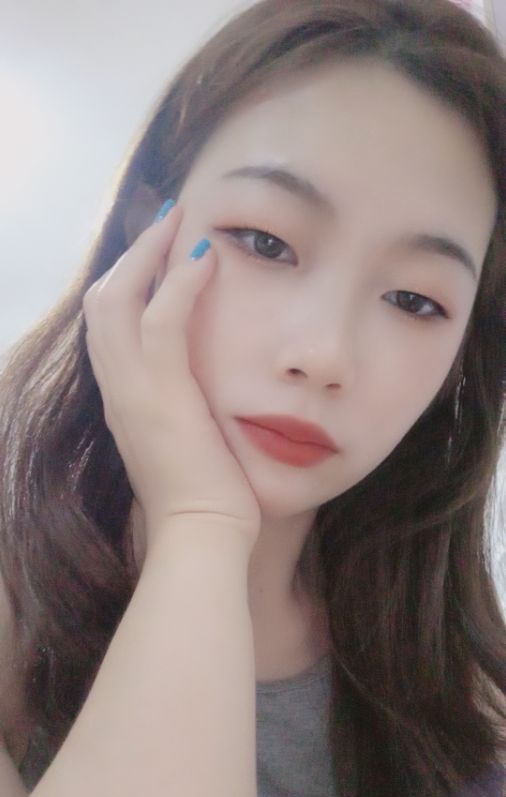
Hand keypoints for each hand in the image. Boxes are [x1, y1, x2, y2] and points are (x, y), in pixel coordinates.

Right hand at [83, 203, 261, 548]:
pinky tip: (205, 256)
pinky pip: (162, 321)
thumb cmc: (204, 501)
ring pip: (118, 300)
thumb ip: (183, 412)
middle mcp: (118, 391)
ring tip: (180, 223)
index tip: (156, 257)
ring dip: (149, 255)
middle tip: (165, 224)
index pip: (109, 329)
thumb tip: (204, 394)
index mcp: (124, 401)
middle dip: (132, 257)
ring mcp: (134, 391)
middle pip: (101, 303)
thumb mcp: (185, 446)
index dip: (127, 286)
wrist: (200, 537)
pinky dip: (179, 282)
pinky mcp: (163, 395)